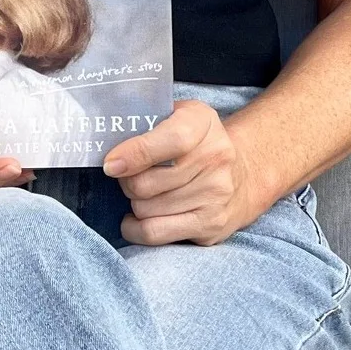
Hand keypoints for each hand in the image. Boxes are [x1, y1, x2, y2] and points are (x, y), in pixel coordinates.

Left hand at [103, 100, 262, 246]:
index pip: (171, 140)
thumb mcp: (176, 116)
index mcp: (203, 123)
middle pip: (148, 183)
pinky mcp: (211, 225)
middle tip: (127, 177)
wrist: (242, 174)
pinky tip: (135, 219)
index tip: (110, 164)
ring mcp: (216, 195)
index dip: (135, 154)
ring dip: (133, 203)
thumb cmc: (194, 142)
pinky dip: (135, 228)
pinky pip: (156, 233)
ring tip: (140, 193)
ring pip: (146, 210)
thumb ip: (146, 121)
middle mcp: (216, 158)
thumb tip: (108, 142)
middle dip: (126, 182)